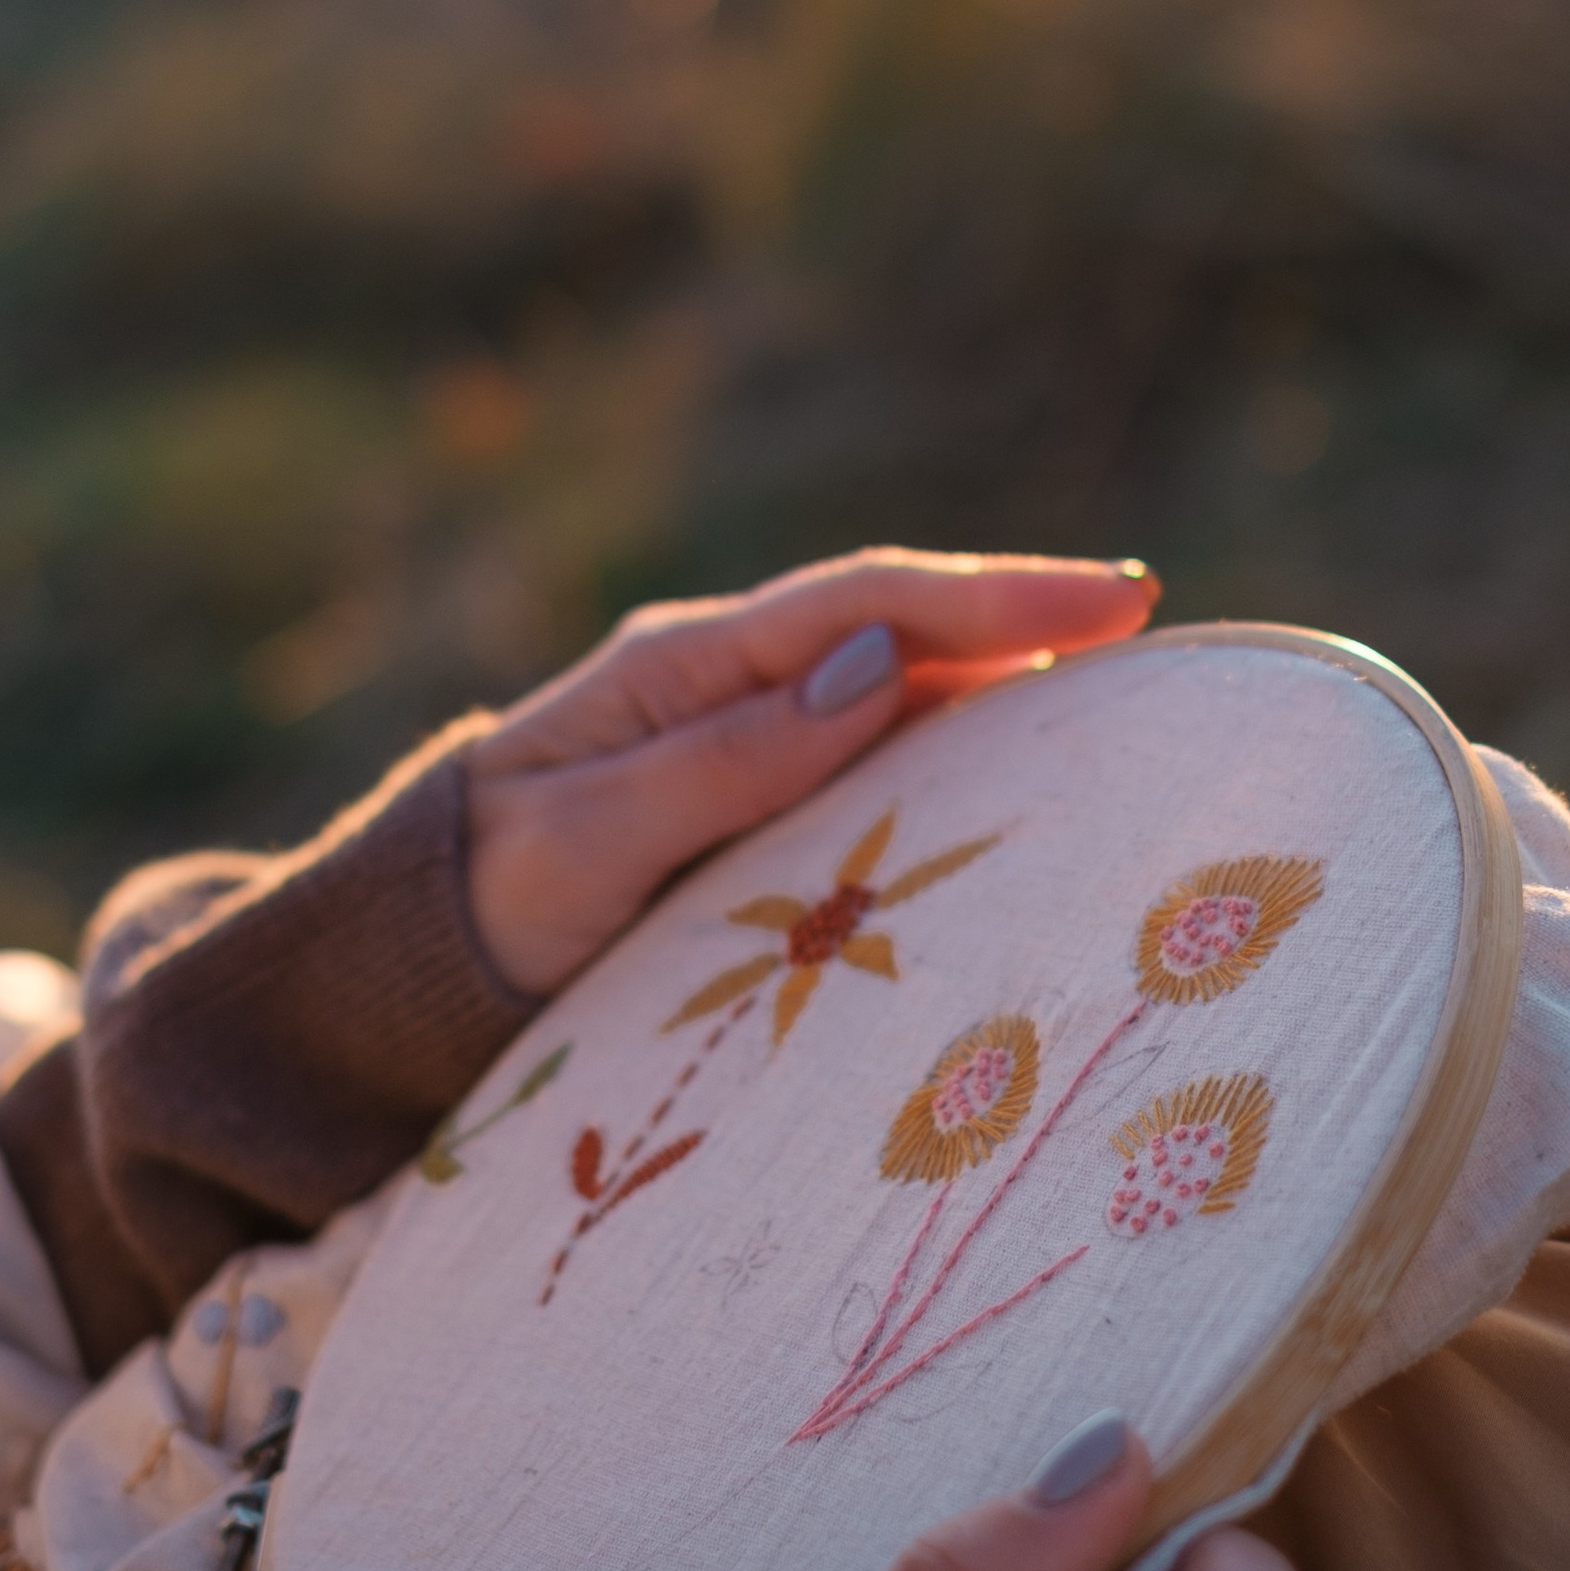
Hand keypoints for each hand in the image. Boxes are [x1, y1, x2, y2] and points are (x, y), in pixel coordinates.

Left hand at [463, 547, 1157, 996]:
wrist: (401, 976)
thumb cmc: (478, 913)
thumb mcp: (583, 847)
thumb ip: (720, 765)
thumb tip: (871, 668)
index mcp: (685, 666)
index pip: (870, 603)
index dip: (1002, 594)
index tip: (1122, 601)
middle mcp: (728, 686)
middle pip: (908, 635)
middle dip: (1034, 631)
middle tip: (1168, 656)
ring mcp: (745, 745)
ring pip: (905, 700)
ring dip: (1011, 700)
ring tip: (1132, 722)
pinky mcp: (756, 813)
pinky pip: (880, 772)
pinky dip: (963, 769)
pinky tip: (1032, 801)